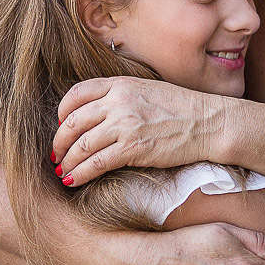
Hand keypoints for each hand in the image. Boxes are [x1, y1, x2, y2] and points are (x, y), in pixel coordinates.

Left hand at [52, 76, 222, 184]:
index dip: (62, 112)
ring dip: (68, 161)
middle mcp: (118, 101)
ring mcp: (124, 124)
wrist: (209, 122)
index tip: (61, 126)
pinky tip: (74, 180)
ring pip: (81, 145)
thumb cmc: (181, 109)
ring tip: (63, 171)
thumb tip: (95, 114)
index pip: (76, 94)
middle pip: (73, 121)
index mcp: (120, 85)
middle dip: (59, 141)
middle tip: (56, 154)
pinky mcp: (132, 148)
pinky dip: (80, 173)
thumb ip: (120, 97)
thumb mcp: (146, 90)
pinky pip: (96, 163)